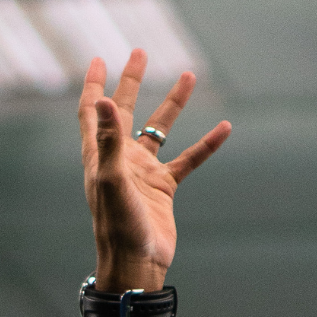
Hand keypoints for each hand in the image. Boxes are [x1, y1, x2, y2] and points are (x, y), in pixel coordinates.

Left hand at [78, 48, 230, 290]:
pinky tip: (224, 128)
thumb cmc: (117, 225)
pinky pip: (188, 160)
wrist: (137, 263)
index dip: (93, 86)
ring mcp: (144, 172)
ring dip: (173, 104)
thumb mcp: (111, 179)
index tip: (97, 59)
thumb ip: (109, 139)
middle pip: (125, 111)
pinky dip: (206, 145)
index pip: (92, 111)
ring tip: (188, 76)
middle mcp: (120, 159)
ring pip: (159, 130)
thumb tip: (104, 99)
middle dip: (130, 81)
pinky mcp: (164, 188)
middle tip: (140, 52)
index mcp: (100, 154)